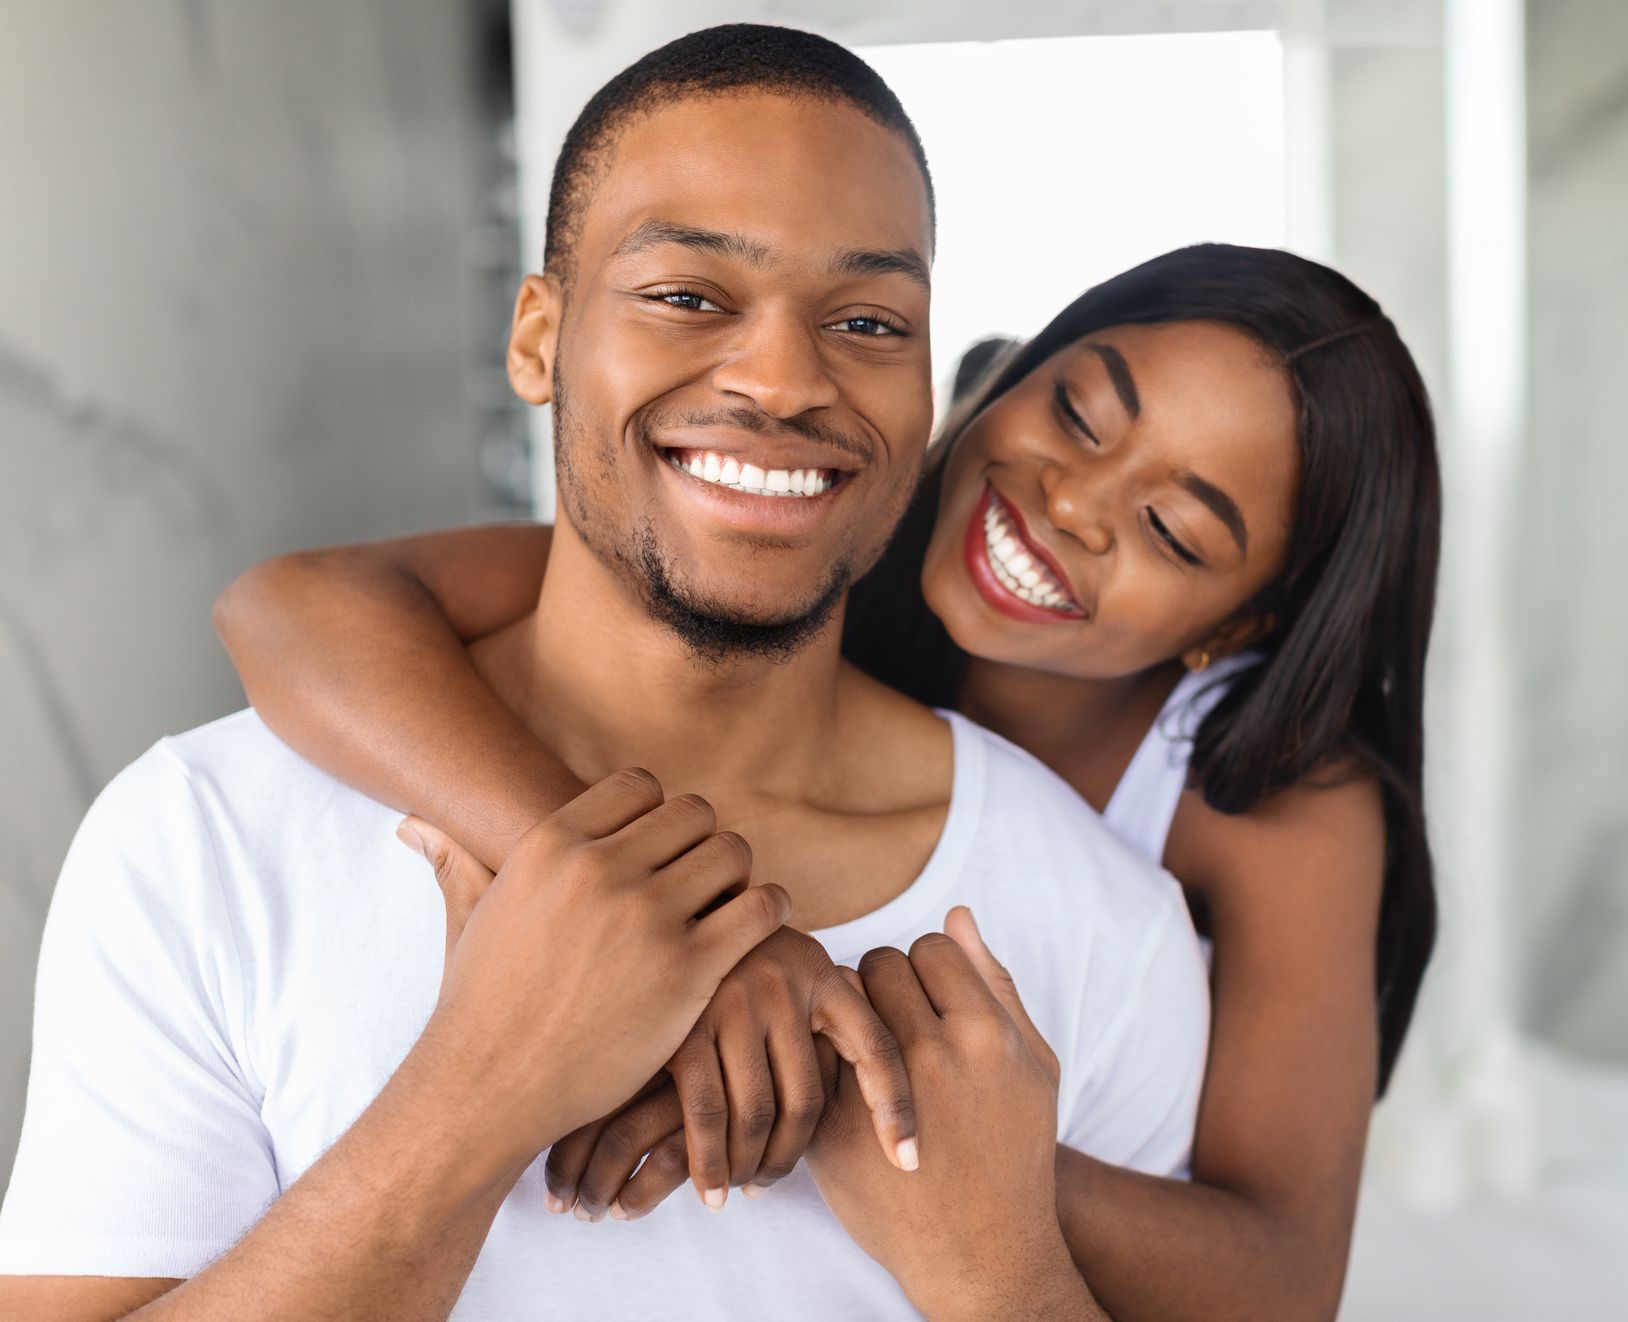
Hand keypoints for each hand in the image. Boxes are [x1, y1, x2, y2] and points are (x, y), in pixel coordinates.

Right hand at [396, 768, 790, 1175]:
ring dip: (737, 874)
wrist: (491, 1088)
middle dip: (702, 842)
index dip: (659, 814)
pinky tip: (756, 923)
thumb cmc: (481, 1003)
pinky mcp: (687, 969)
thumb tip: (411, 823)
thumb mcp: (467, 917)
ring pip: (732, 852)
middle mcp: (599, 869)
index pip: (641, 785)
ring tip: (729, 902)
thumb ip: (455, 860)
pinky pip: (758, 906)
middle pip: (694, 813)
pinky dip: (768, 908)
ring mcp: (646, 917)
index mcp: (552, 842)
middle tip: (702, 879)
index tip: (662, 847)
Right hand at [546, 926, 918, 1219]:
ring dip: (751, 1166)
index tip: (911, 1160)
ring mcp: (734, 1001)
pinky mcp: (684, 1023)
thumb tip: (869, 1103)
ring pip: (757, 1114)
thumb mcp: (785, 973)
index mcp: (823, 972)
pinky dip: (710, 1163)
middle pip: (808, 1098)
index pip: (877, 1049)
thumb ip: (819, 1018)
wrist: (654, 916)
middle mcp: (785, 981)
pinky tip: (710, 1190)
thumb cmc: (729, 963)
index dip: (898, 1109)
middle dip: (792, 1157)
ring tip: (743, 1187)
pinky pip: (706, 1112)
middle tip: (772, 1184)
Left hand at [806, 909, 1098, 1320]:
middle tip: (891, 1019)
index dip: (926, 966)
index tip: (927, 996)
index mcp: (985, 1032)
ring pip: (837, 1003)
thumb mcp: (1034, 1064)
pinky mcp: (832, 1129)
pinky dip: (820, 1058)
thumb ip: (996, 982)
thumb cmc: (1015, 1149)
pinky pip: (810, 1057)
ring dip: (845, 1012)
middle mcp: (933, 1055)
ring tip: (866, 1045)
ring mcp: (878, 1093)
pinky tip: (841, 1077)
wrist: (982, 1250)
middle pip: (879, 964)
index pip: (930, 946)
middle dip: (883, 984)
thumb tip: (956, 911)